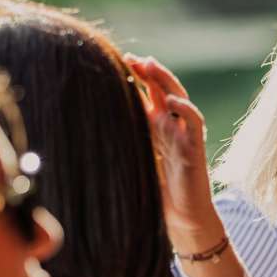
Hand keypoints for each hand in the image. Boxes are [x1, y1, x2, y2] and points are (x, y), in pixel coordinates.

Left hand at [125, 54, 223, 251]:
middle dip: (147, 72)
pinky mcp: (195, 147)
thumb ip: (118, 144)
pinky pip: (194, 122)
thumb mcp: (130, 163)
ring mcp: (184, 135)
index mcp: (154, 129)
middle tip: (130, 57)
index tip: (113, 61)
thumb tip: (81, 132)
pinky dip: (184, 109)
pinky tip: (171, 101)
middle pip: (160, 90)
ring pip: (178, 98)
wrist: (182, 219)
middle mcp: (170, 127)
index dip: (133, 78)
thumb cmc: (155, 196)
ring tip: (151, 66)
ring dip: (165, 80)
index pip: (145, 95)